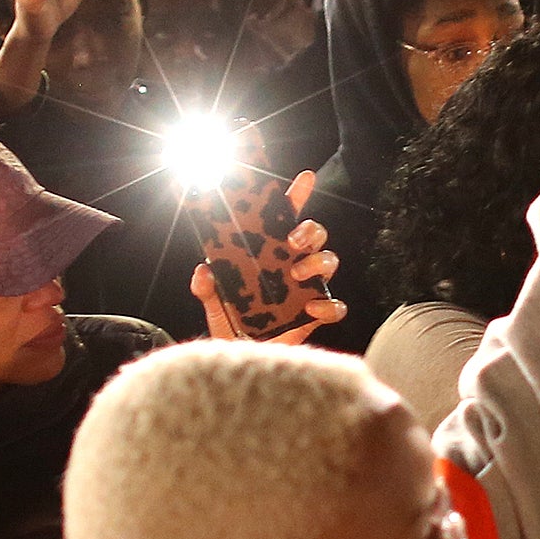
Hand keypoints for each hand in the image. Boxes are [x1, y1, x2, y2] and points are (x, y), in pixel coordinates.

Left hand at [187, 171, 342, 346]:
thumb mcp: (215, 305)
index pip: (286, 219)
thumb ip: (207, 289)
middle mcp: (292, 267)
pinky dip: (329, 306)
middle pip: (315, 235)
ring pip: (329, 261)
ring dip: (316, 262)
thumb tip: (203, 270)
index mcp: (269, 255)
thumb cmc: (232, 326)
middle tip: (291, 241)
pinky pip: (335, 306)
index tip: (304, 179)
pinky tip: (311, 309)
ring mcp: (307, 289)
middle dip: (310, 230)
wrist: (244, 359)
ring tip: (295, 273)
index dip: (297, 197)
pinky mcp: (315, 316)